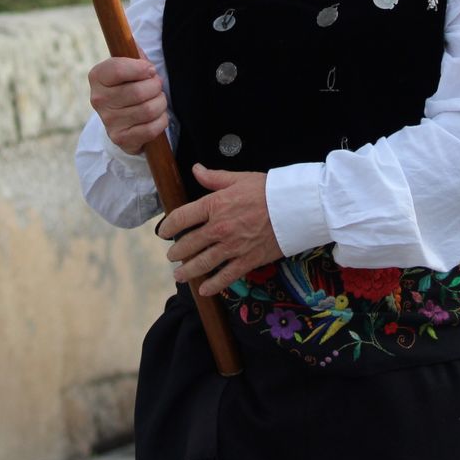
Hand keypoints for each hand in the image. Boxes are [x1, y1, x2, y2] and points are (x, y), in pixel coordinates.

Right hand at [88, 55, 167, 153]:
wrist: (123, 119)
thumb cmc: (129, 85)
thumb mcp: (128, 65)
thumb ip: (133, 52)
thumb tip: (132, 40)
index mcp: (97, 76)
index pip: (118, 69)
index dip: (141, 68)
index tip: (150, 70)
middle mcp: (98, 99)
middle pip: (139, 91)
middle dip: (156, 87)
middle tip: (156, 86)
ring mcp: (108, 121)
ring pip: (148, 109)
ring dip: (161, 103)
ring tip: (158, 100)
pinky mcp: (120, 139)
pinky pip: (151, 128)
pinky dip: (161, 121)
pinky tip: (157, 116)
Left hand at [160, 164, 285, 295]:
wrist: (295, 207)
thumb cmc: (268, 190)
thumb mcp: (239, 178)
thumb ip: (214, 178)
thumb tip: (195, 169)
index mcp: (214, 205)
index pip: (181, 217)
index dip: (168, 226)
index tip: (164, 232)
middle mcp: (219, 228)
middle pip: (188, 244)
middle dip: (176, 252)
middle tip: (171, 256)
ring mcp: (232, 247)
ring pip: (202, 263)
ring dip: (187, 271)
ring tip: (179, 275)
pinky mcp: (247, 261)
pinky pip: (225, 276)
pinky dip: (212, 285)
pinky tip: (203, 289)